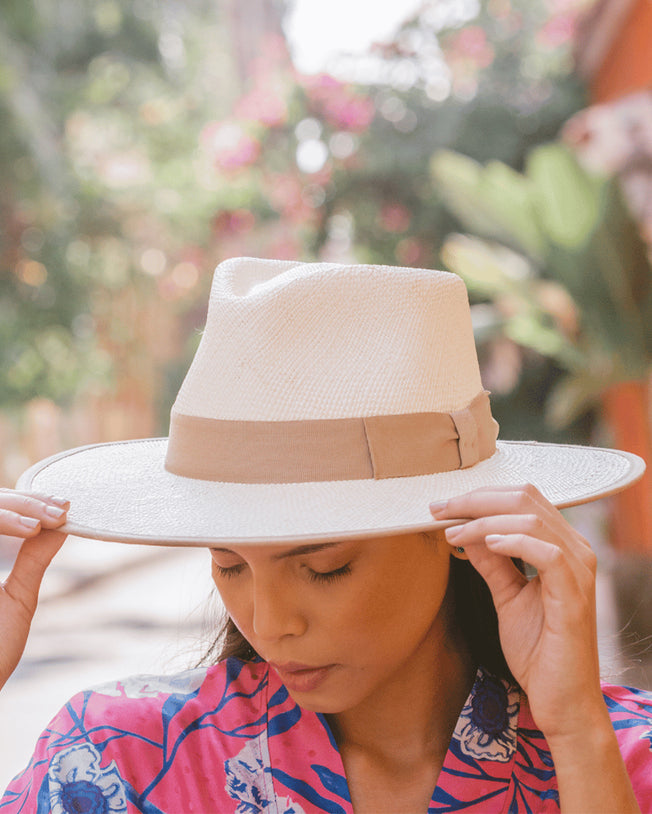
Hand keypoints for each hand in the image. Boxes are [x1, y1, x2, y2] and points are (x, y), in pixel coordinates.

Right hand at [0, 489, 68, 689]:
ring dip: (13, 508)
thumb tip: (60, 524)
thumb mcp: (18, 599)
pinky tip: (28, 528)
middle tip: (60, 510)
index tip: (64, 507)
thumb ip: (33, 559)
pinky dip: (2, 520)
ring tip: (43, 521)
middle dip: (25, 501)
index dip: (29, 501)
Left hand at [430, 485, 602, 742]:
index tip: (442, 507)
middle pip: (525, 498)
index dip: (479, 496)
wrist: (561, 700)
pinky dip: (513, 542)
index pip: (522, 498)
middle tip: (439, 511)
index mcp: (562, 545)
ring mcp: (579, 570)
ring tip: (453, 532)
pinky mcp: (574, 595)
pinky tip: (485, 544)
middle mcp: (576, 549)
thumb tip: (465, 530)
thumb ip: (491, 561)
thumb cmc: (538, 650)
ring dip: (484, 521)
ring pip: (532, 520)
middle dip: (476, 501)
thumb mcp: (507, 595)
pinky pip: (547, 553)